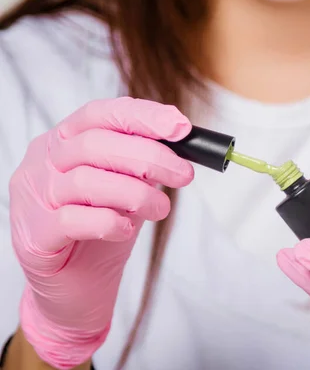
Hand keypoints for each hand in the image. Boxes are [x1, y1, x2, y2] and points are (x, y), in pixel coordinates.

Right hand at [9, 97, 193, 368]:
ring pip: (85, 181)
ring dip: (136, 194)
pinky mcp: (34, 236)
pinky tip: (126, 230)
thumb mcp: (128, 187)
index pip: (99, 114)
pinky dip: (109, 222)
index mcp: (64, 142)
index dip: (142, 116)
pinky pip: (73, 220)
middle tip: (184, 175)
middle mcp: (42, 163)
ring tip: (161, 209)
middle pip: (94, 144)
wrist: (78, 287)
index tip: (181, 128)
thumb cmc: (104, 230)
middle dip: (149, 157)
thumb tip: (183, 140)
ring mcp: (33, 198)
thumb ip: (143, 163)